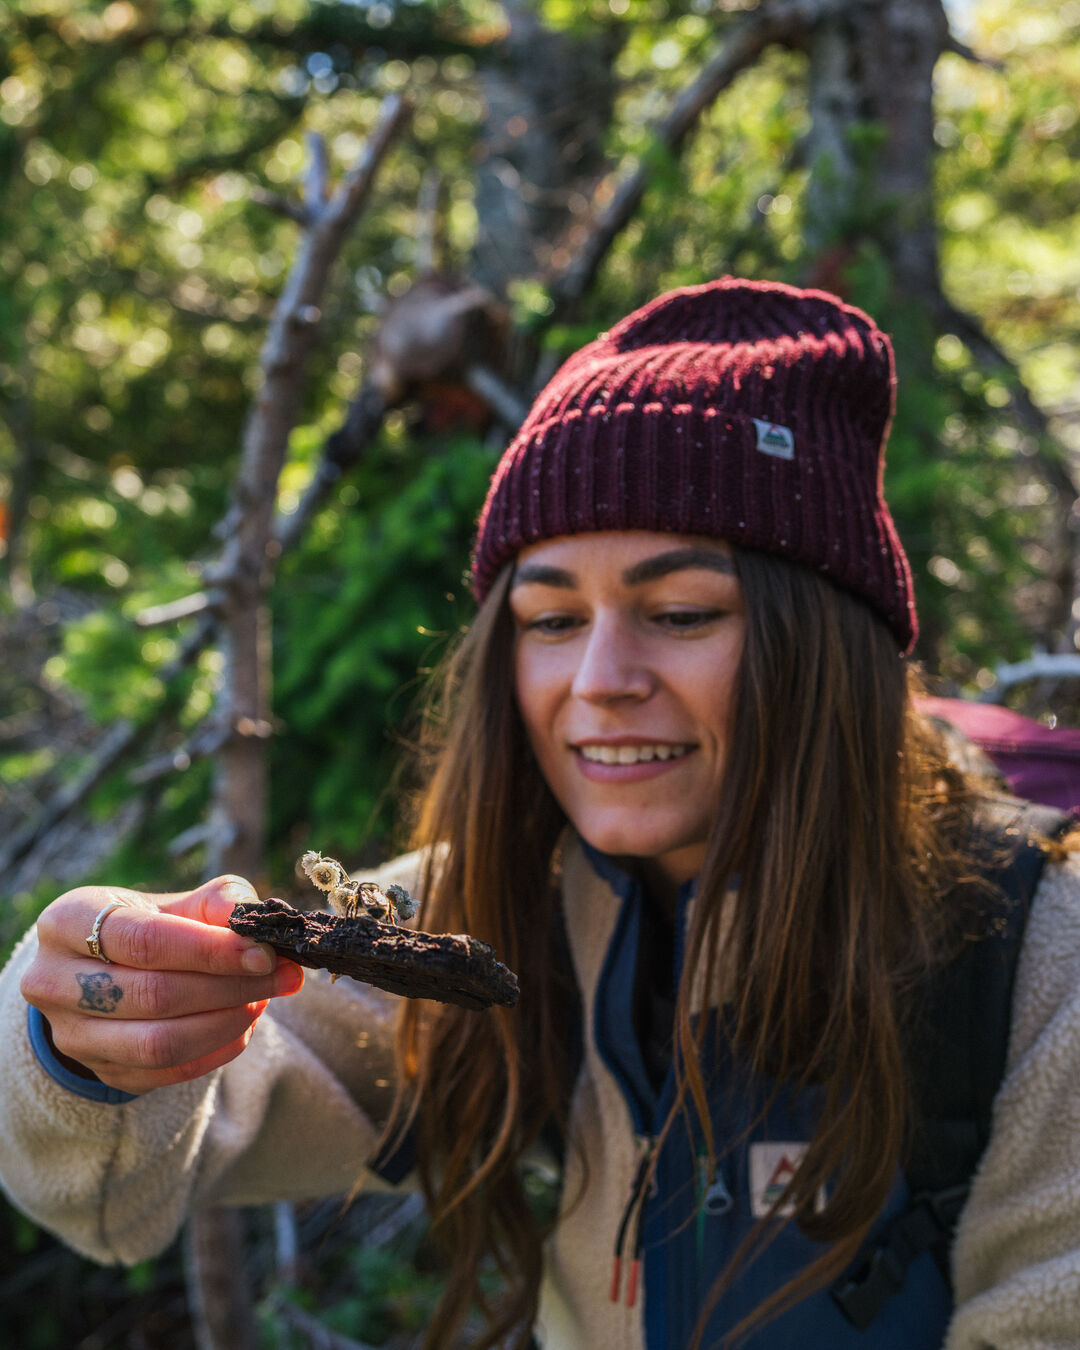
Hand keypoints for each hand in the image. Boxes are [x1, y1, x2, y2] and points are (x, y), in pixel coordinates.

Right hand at [20, 875, 303, 1094]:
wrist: (102, 972)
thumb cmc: (148, 925)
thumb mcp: (175, 901)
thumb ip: (217, 902)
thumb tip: (248, 920)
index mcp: (68, 921)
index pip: (143, 941)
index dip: (209, 950)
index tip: (264, 953)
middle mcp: (53, 981)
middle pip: (154, 994)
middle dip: (230, 987)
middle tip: (284, 975)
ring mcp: (72, 1034)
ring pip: (158, 1043)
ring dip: (226, 1023)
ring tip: (264, 999)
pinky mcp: (99, 1071)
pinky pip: (166, 1073)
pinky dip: (216, 1051)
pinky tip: (244, 1024)